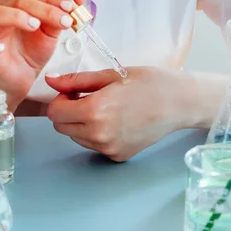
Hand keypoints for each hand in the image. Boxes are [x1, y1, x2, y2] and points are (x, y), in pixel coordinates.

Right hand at [0, 0, 85, 109]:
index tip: (71, 7)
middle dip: (45, 8)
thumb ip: (63, 12)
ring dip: (16, 17)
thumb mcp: (53, 31)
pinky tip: (0, 48)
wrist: (22, 78)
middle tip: (64, 20)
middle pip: (18, 0)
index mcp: (15, 4)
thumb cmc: (32, 51)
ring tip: (35, 26)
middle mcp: (0, 14)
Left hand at [45, 67, 181, 161]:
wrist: (180, 103)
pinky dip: (97, 134)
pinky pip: (94, 145)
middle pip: (61, 127)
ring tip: (106, 109)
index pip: (54, 112)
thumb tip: (50, 81)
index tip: (75, 91)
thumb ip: (76, 81)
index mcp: (95, 111)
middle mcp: (99, 134)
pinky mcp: (117, 156)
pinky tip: (117, 121)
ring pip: (76, 137)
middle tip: (89, 98)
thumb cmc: (149, 83)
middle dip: (68, 112)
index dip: (61, 99)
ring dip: (81, 124)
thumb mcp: (111, 75)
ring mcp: (108, 148)